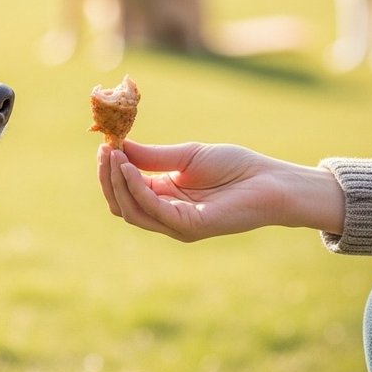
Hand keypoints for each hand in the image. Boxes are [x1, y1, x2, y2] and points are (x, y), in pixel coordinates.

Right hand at [97, 140, 344, 241]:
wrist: (269, 180)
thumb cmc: (235, 167)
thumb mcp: (186, 155)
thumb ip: (152, 156)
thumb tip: (118, 146)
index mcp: (164, 197)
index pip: (125, 190)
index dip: (111, 169)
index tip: (103, 144)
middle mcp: (166, 215)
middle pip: (121, 203)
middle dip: (107, 177)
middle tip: (103, 150)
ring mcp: (175, 224)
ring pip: (131, 209)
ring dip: (117, 182)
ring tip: (113, 155)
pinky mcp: (188, 226)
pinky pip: (152, 208)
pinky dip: (136, 187)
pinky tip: (129, 167)